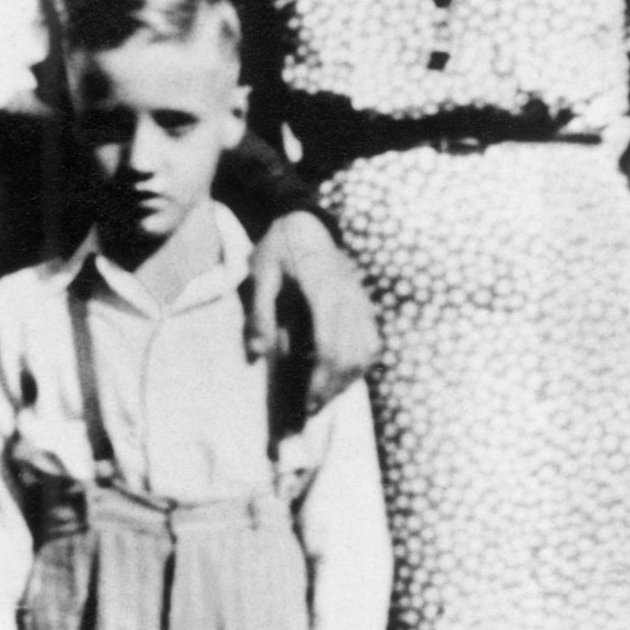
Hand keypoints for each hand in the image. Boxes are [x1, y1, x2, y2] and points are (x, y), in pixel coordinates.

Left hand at [247, 212, 378, 414]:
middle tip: (312, 409)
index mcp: (324, 291)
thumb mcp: (260, 273)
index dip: (321, 379)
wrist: (307, 220)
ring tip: (326, 396)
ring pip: (366, 351)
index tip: (308, 403)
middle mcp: (349, 299)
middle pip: (352, 355)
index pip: (330, 346)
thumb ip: (259, 313)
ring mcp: (361, 301)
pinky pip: (372, 341)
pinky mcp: (365, 303)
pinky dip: (361, 363)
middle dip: (334, 387)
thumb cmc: (279, 246)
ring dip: (349, 379)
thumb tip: (256, 354)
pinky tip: (344, 374)